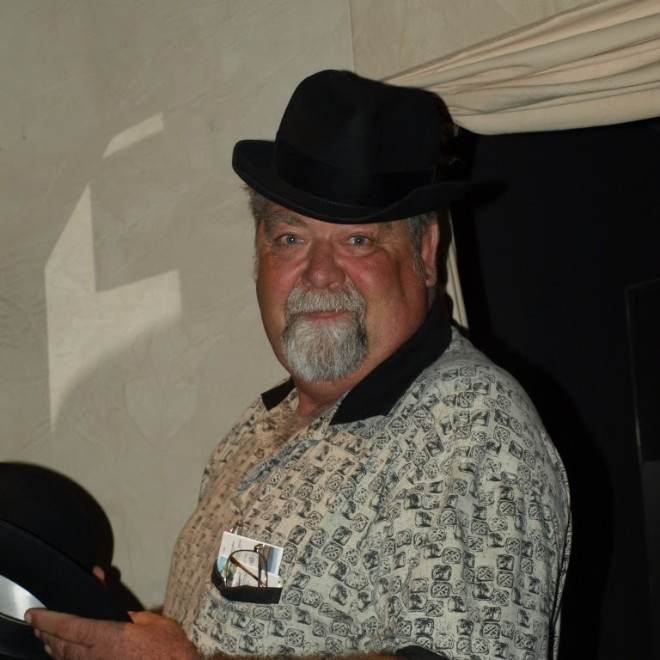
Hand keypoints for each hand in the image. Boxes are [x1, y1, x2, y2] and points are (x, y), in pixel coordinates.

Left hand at [25, 608, 197, 659]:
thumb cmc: (169, 651)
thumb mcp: (153, 622)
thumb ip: (130, 618)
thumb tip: (119, 618)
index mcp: (108, 637)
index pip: (68, 626)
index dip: (48, 619)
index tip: (33, 614)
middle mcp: (97, 657)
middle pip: (61, 645)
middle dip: (46, 633)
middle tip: (37, 624)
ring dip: (54, 647)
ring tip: (47, 638)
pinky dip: (67, 659)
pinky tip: (67, 656)